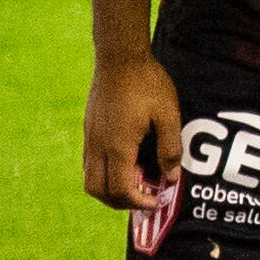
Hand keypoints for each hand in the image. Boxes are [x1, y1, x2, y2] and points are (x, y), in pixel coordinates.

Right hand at [84, 55, 185, 216]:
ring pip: (90, 179)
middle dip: (121, 202)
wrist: (119, 57)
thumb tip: (170, 178)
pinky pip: (90, 163)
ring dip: (110, 189)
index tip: (156, 201)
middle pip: (98, 191)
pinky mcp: (89, 130)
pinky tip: (126, 162)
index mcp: (118, 146)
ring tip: (136, 182)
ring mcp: (90, 138)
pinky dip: (105, 174)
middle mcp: (98, 146)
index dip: (138, 202)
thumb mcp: (168, 115)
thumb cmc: (146, 83)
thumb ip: (170, 149)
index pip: (120, 189)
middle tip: (145, 197)